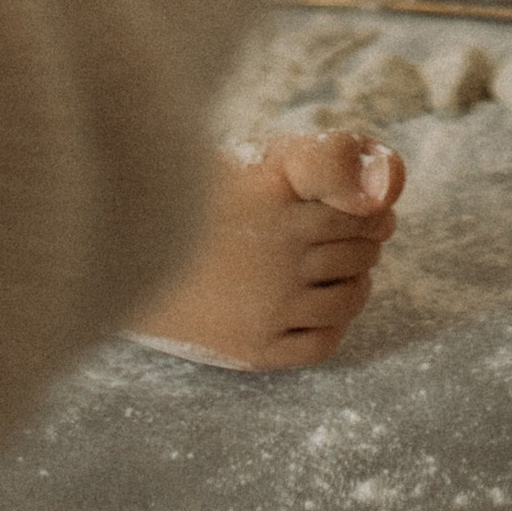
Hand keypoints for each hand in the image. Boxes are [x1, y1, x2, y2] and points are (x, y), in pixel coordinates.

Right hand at [131, 129, 404, 368]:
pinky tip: (322, 309)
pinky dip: (336, 326)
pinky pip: (323, 343)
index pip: (360, 214)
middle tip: (363, 241)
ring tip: (346, 274)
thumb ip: (312, 161)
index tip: (375, 213)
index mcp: (277, 204)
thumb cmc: (193, 201)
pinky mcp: (255, 349)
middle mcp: (279, 256)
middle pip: (358, 254)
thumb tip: (384, 180)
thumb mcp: (249, 165)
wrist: (127, 258)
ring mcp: (268, 306)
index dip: (375, 213)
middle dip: (367, 245)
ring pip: (349, 299)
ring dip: (358, 284)